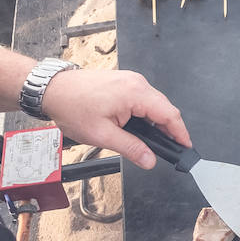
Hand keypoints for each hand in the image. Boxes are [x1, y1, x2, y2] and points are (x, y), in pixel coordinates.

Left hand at [41, 69, 189, 169]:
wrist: (54, 89)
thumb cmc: (72, 107)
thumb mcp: (103, 135)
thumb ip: (131, 148)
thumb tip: (150, 159)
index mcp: (135, 93)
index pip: (169, 114)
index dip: (180, 133)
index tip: (185, 146)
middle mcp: (136, 83)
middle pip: (164, 108)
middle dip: (170, 130)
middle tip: (169, 150)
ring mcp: (130, 80)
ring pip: (154, 103)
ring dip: (157, 122)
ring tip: (154, 143)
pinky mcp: (123, 82)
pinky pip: (143, 98)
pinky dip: (147, 114)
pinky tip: (141, 128)